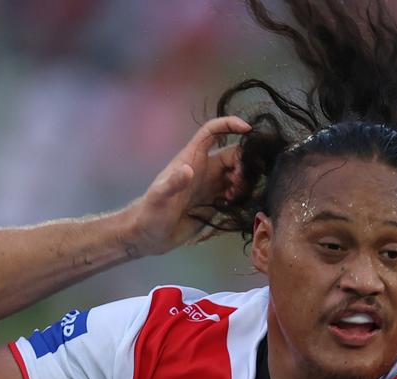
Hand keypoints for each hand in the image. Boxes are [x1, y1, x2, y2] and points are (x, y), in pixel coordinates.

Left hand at [122, 115, 250, 255]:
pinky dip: (240, 194)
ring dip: (243, 181)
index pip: (212, 132)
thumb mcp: (159, 198)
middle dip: (242, 162)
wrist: (149, 236)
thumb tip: (188, 170)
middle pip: (232, 154)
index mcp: (191, 159)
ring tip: (233, 195)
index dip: (228, 124)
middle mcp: (204, 169)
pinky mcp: (215, 201)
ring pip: (237, 173)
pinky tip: (231, 204)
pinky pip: (236, 191)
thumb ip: (173, 183)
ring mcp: (211, 185)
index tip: (247, 128)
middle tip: (238, 182)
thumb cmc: (150, 213)